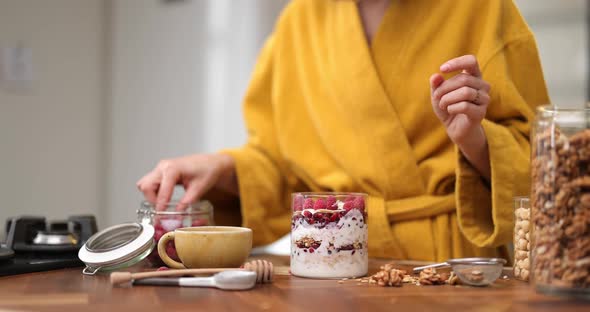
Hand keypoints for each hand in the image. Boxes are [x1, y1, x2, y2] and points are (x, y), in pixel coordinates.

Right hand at [136, 153, 237, 210]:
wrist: (211, 163)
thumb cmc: (207, 171)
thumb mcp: (199, 189)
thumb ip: (186, 202)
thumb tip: (176, 215)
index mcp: (173, 169)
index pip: (162, 191)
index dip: (161, 206)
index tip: (161, 216)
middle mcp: (163, 166)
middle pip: (146, 186)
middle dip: (152, 200)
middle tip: (162, 209)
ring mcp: (161, 167)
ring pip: (145, 184)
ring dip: (151, 196)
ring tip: (164, 203)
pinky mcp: (161, 171)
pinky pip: (150, 182)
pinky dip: (154, 191)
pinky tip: (165, 196)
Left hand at [429, 55, 490, 179]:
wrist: (455, 129)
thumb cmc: (448, 107)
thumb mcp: (438, 95)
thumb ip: (436, 85)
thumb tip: (435, 76)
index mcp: (473, 76)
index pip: (471, 61)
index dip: (457, 62)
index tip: (442, 69)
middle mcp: (482, 86)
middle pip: (463, 79)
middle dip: (444, 88)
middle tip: (436, 97)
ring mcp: (484, 99)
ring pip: (465, 92)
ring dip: (447, 98)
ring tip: (442, 105)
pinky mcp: (481, 113)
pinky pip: (465, 106)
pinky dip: (452, 107)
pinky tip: (449, 110)